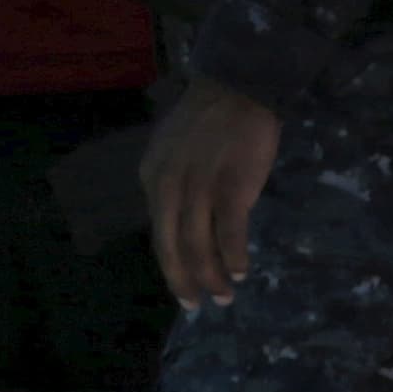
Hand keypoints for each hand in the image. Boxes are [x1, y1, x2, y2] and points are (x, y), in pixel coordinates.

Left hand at [141, 77, 279, 306]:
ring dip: (211, 277)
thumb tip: (182, 223)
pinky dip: (233, 258)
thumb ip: (172, 184)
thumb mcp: (172, 151)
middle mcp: (169, 187)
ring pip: (199, 246)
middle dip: (184, 281)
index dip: (170, 265)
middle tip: (196, 304)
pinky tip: (240, 272)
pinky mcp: (231, 188)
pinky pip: (229, 234)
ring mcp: (199, 188)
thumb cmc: (208, 118)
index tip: (183, 285)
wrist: (237, 87)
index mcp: (152, 178)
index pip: (158, 233)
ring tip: (224, 296)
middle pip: (171, 247)